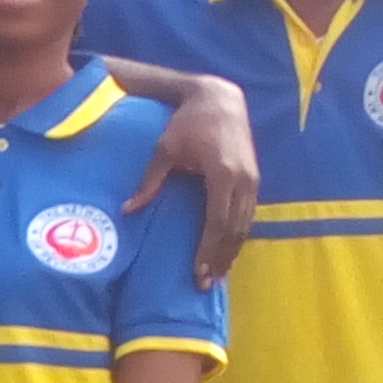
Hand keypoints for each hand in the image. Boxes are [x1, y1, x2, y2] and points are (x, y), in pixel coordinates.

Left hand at [119, 75, 257, 287]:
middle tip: (205, 283)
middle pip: (234, 229)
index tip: (197, 271)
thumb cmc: (188, 123)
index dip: (208, 249)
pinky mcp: (255, 179)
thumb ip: (149, 181)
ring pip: (245, 225)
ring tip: (217, 275)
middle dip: (220, 258)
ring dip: (231, 252)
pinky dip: (239, 236)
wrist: (221, 99)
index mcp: (222, 173)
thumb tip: (127, 210)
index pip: (217, 221)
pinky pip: (249, 215)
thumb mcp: (165, 149)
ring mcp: (253, 179)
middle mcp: (243, 179)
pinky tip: (228, 252)